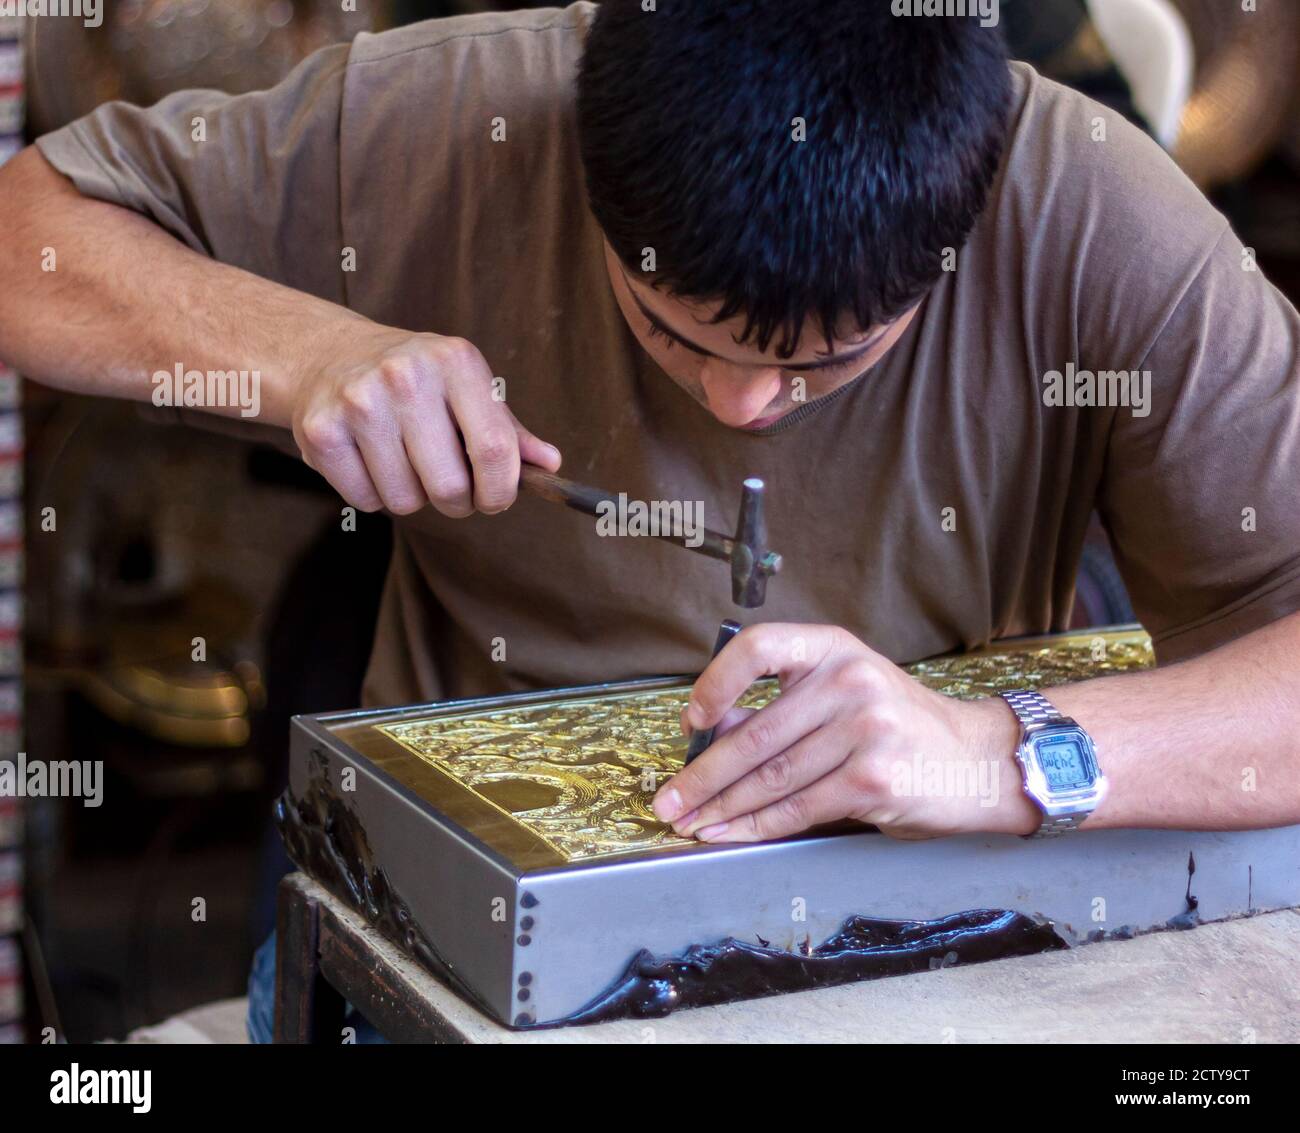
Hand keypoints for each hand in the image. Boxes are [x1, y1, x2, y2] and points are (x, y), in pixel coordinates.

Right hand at [291, 323, 560, 515]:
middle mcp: (405, 377)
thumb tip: (550, 464)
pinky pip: (366, 501)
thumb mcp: (466, 385)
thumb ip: (508, 429)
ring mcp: (359, 402)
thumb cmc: (415, 379)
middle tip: (449, 486)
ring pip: (405, 501)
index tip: (496, 498)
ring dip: (412, 497)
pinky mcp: (321, 431)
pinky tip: (369, 460)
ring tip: (404, 461)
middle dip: (457, 502)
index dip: (501, 490)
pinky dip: (373, 495)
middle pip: (449, 487)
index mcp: (454, 362)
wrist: (328, 355)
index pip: (493, 449)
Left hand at [652, 624, 1037, 841]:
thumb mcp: (845, 693)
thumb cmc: (899, 727)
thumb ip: (785, 708)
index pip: (758, 647)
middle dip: (702, 775)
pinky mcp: (875, 780)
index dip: (715, 683)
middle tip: (668, 801)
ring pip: (771, 777)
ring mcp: (866, 730)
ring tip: (691, 824)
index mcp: (833, 648)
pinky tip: (731, 834)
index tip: (691, 721)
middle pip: (755, 732)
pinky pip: (798, 808)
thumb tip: (708, 739)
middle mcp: (849, 680)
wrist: (977, 759)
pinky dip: (756, 826)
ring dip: (722, 808)